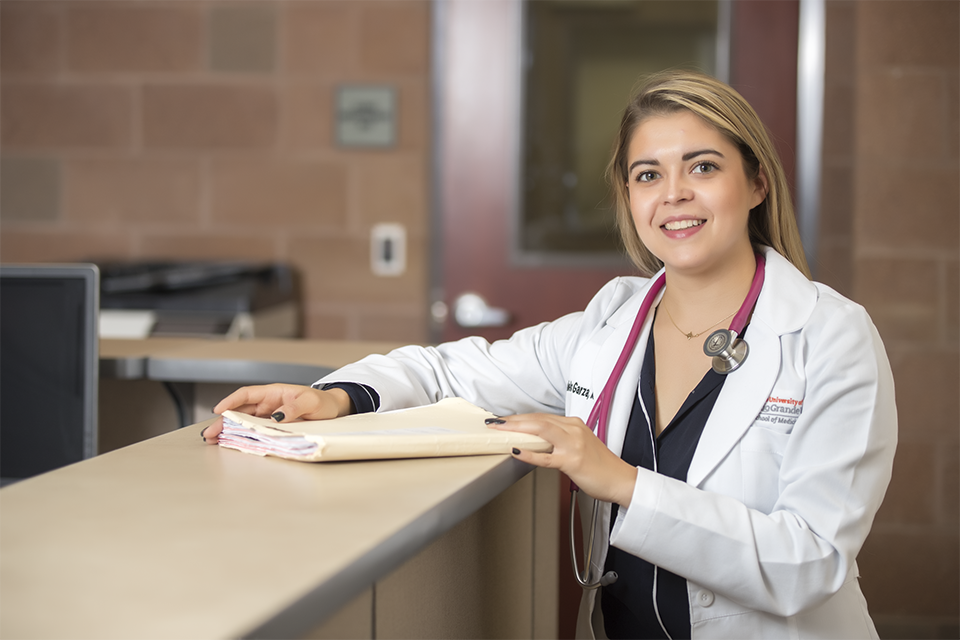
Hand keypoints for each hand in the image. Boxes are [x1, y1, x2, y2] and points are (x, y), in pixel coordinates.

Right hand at [200, 384, 351, 443]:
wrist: (334, 410)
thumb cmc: (323, 402)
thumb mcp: (310, 402)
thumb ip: (293, 408)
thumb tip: (275, 417)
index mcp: (274, 392)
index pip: (247, 394)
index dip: (231, 401)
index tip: (219, 410)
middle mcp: (269, 403)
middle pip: (240, 410)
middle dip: (223, 420)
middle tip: (210, 433)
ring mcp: (269, 415)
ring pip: (244, 421)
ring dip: (229, 429)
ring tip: (214, 440)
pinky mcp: (273, 426)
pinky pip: (255, 430)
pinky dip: (242, 435)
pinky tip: (231, 441)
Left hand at [488, 413, 637, 506]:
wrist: (621, 480)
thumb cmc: (601, 467)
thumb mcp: (580, 445)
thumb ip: (560, 441)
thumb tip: (536, 442)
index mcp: (574, 424)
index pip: (541, 417)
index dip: (520, 417)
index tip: (504, 419)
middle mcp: (573, 430)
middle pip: (538, 420)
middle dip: (513, 420)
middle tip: (494, 421)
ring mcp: (573, 445)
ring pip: (540, 431)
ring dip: (516, 429)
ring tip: (499, 430)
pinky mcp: (573, 462)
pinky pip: (546, 457)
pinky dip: (529, 453)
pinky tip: (516, 452)